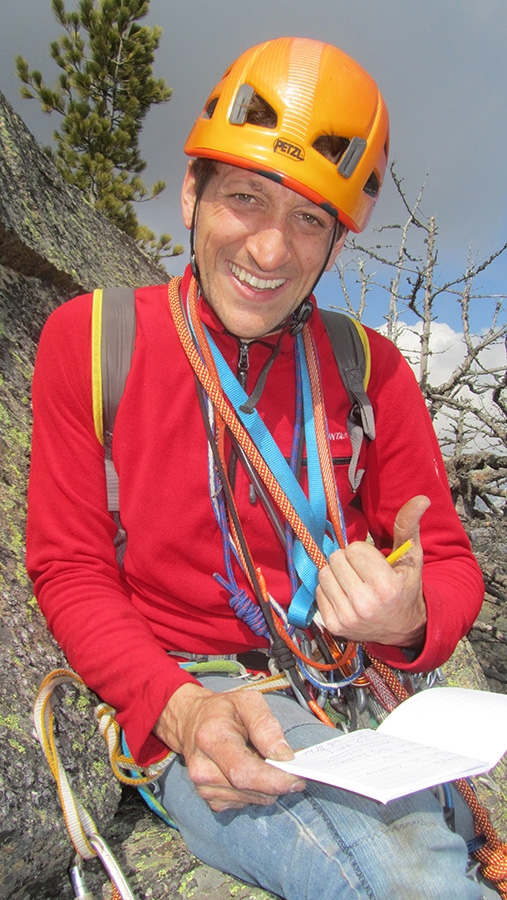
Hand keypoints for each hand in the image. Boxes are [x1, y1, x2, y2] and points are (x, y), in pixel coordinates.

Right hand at [154, 681, 305, 811]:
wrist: (193, 722)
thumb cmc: (222, 711)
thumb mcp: (247, 702)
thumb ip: (266, 725)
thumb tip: (284, 756)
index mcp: (211, 738)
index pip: (243, 771)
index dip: (273, 779)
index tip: (297, 778)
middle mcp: (203, 768)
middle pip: (250, 789)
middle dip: (277, 780)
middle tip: (292, 765)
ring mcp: (205, 788)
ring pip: (253, 798)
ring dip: (268, 784)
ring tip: (264, 760)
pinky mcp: (212, 801)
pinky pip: (247, 803)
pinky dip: (258, 790)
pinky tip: (253, 771)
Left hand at [316, 495, 429, 647]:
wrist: (403, 628)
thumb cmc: (405, 588)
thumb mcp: (411, 558)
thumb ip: (409, 526)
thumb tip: (421, 498)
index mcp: (386, 588)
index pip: (354, 549)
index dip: (363, 552)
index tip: (374, 563)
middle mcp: (365, 605)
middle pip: (336, 559)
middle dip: (348, 561)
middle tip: (363, 572)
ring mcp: (348, 618)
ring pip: (324, 573)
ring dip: (337, 573)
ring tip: (355, 582)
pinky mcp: (334, 626)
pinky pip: (319, 591)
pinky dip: (330, 589)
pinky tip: (346, 595)